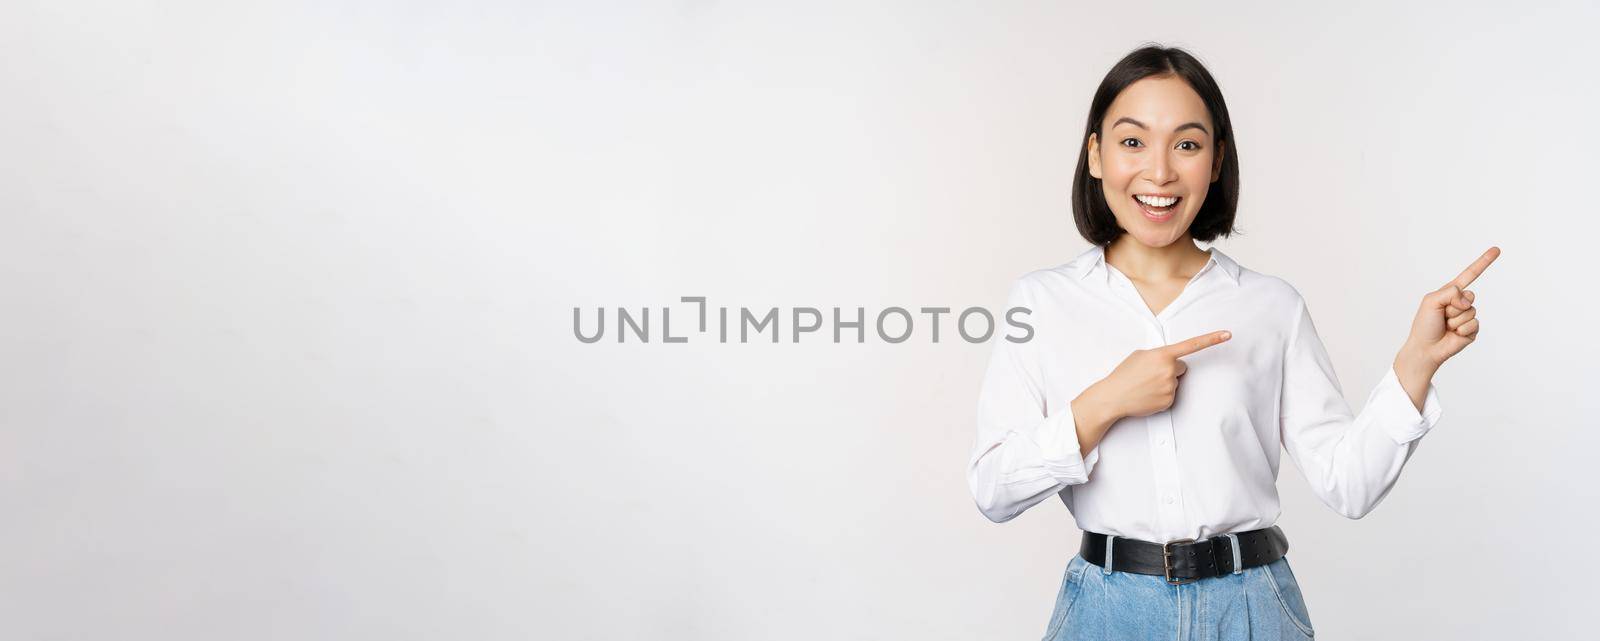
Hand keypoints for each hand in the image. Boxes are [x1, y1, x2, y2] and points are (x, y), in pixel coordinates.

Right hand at [1096, 330, 1232, 418]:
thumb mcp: (1140, 355)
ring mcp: (1170, 387)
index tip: (1228, 334)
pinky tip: (1147, 395)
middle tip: (1150, 375)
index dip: (1212, 339)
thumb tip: (1170, 362)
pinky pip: (1171, 395)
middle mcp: (1169, 370)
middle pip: (1182, 367)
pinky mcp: (1169, 402)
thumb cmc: (1124, 374)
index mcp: (1162, 355)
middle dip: (1170, 370)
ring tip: (1145, 386)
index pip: (1192, 345)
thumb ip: (1159, 355)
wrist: (1113, 397)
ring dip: (1164, 383)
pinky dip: (1161, 395)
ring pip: (1176, 382)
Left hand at [1402, 246, 1500, 368]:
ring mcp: (1468, 316)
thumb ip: (1450, 293)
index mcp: (1450, 292)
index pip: (1470, 274)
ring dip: (1455, 320)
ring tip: (1446, 326)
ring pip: (1470, 311)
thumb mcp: (1431, 301)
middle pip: (1470, 295)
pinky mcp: (1473, 330)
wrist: (1426, 348)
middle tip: (1442, 316)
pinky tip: (1454, 334)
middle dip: (1454, 306)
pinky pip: (1474, 324)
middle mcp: (1461, 302)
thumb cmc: (1424, 324)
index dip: (1484, 262)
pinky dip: (1462, 330)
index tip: (1496, 250)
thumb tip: (1468, 300)